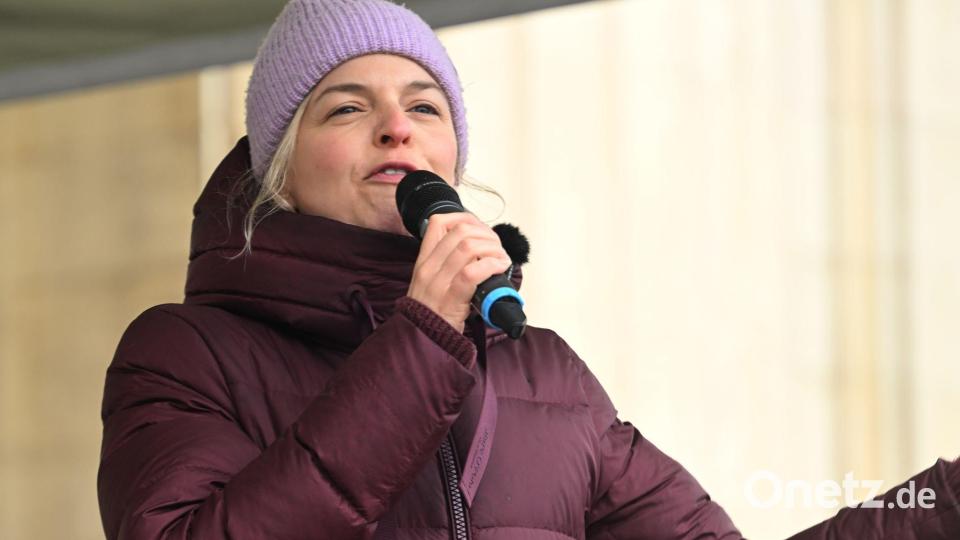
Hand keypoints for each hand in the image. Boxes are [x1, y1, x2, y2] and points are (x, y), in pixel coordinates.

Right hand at [406, 212, 512, 333]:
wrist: (424, 341)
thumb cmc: (433, 313)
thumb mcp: (431, 282)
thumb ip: (447, 263)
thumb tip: (478, 247)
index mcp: (424, 260)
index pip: (437, 222)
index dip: (465, 218)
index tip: (481, 230)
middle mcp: (428, 267)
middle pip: (460, 231)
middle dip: (486, 234)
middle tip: (497, 247)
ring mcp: (438, 282)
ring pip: (468, 247)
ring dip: (493, 248)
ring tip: (502, 258)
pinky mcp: (451, 298)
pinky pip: (473, 272)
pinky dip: (492, 264)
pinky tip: (501, 268)